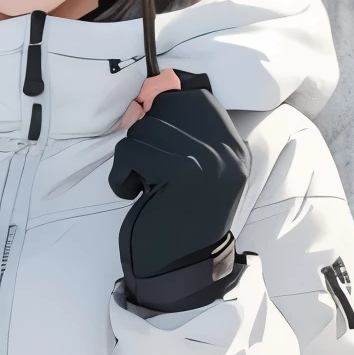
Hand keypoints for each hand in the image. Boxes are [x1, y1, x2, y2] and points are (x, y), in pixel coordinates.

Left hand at [108, 72, 250, 310]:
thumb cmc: (174, 222)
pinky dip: (120, 176)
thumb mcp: (190, 173)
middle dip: (145, 138)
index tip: (155, 143)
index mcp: (233, 148)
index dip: (165, 108)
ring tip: (144, 188)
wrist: (178, 271)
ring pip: (144, 129)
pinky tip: (133, 195)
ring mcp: (208, 158)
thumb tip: (158, 83)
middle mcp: (227, 149)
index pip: (196, 95)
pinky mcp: (182, 170)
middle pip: (166, 107)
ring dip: (130, 161)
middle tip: (150, 173)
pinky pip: (130, 151)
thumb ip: (184, 134)